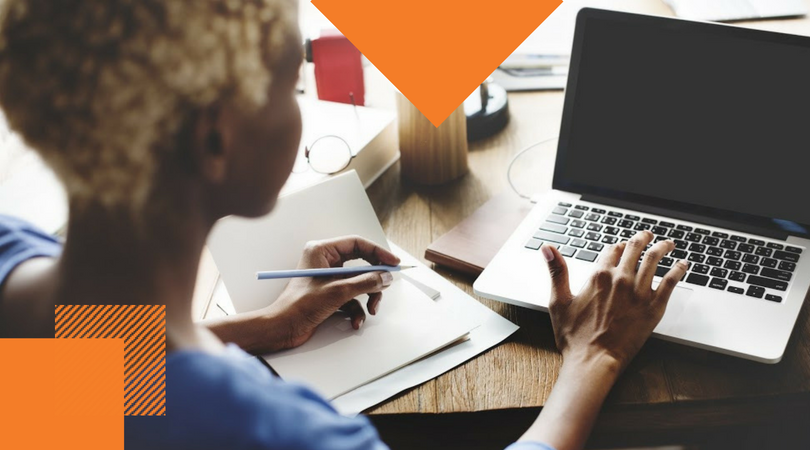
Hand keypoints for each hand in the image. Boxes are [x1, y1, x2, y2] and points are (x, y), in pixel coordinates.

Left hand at [263, 235, 399, 349]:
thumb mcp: (338, 292)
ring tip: (371, 310)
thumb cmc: (299, 306)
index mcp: (322, 251)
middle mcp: (325, 262)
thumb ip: (365, 282)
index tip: (393, 263)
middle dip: (373, 280)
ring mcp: (328, 279)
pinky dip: (357, 310)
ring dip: (367, 298)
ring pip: (359, 283)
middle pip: (361, 264)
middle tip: (385, 286)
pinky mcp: (329, 294)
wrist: (282, 329)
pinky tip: (355, 321)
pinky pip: (352, 298)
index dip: (378, 253)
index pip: (357, 244)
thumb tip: (386, 277)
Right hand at [542, 230, 688, 369]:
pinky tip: (683, 265)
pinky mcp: (654, 307)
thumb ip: (556, 271)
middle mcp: (620, 279)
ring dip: (662, 247)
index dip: (616, 246)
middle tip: (648, 235)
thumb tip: (547, 248)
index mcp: (598, 276)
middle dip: (642, 238)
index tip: (620, 246)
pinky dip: (679, 270)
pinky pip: (671, 282)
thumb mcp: (559, 301)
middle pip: (635, 249)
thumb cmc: (574, 337)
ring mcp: (639, 292)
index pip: (612, 250)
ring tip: (668, 243)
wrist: (594, 360)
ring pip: (654, 259)